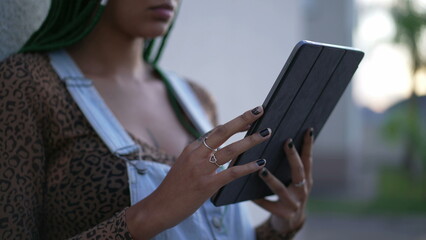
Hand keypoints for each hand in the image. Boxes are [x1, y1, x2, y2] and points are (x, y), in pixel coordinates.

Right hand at [127, 106, 270, 239]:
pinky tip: (260, 163)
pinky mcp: (207, 185)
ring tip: (266, 133)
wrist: (158, 207)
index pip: (216, 131)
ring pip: (231, 150)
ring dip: (250, 140)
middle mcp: (196, 154)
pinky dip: (248, 167)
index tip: (250, 117)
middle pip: (223, 132)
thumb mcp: (184, 166)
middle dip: (242, 120)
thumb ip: (199, 156)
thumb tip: (216, 149)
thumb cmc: (173, 189)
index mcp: (191, 149)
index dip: (235, 123)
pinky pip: (232, 173)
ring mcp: (201, 169)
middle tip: (259, 110)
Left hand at [254, 128, 313, 236]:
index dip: (308, 145)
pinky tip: (248, 193)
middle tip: (286, 141)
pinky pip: (267, 205)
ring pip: (280, 189)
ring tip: (262, 170)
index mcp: (306, 179)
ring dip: (271, 179)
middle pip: (298, 171)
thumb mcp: (292, 180)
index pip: (308, 159)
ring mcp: (293, 203)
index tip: (307, 129)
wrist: (289, 223)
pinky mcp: (282, 214)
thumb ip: (288, 165)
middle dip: (292, 156)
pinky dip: (258, 199)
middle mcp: (303, 190)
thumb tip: (274, 138)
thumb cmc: (287, 193)